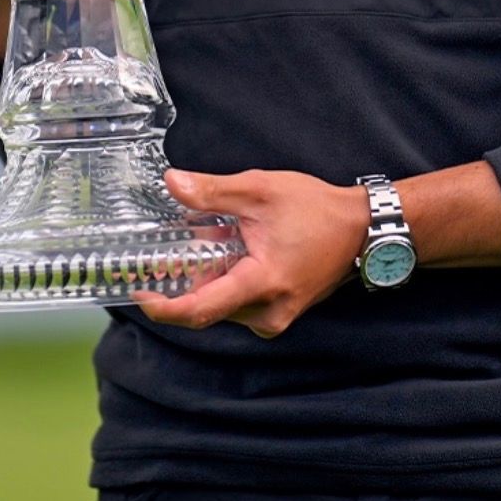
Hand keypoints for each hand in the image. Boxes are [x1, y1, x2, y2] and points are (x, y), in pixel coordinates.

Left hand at [133, 168, 369, 338]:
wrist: (360, 229)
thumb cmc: (315, 209)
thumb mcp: (259, 190)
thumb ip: (212, 192)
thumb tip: (171, 183)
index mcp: (262, 284)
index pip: (200, 310)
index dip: (164, 308)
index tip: (140, 295)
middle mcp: (268, 312)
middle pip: (208, 306)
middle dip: (187, 280)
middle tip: (170, 250)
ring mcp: (275, 316)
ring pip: (223, 305)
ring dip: (209, 277)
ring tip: (215, 239)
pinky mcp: (279, 312)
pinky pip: (240, 303)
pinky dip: (228, 280)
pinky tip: (234, 250)